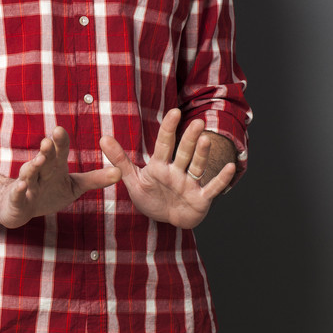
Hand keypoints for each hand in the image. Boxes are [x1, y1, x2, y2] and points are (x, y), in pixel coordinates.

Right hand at [0, 127, 121, 228]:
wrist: (18, 206)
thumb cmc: (49, 191)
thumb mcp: (74, 186)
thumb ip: (96, 178)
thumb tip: (121, 172)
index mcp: (54, 166)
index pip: (58, 151)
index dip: (59, 141)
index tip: (59, 129)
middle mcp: (40, 172)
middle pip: (44, 159)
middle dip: (46, 151)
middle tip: (48, 141)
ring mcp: (27, 185)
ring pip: (29, 174)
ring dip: (33, 167)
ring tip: (39, 160)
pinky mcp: (17, 200)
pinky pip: (18, 194)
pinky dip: (19, 190)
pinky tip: (22, 186)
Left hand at [99, 109, 235, 228]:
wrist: (167, 219)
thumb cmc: (152, 197)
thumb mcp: (133, 180)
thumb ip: (120, 160)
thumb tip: (103, 138)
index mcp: (160, 165)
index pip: (164, 143)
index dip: (169, 129)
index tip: (174, 112)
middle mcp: (177, 171)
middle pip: (183, 152)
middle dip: (189, 138)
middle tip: (197, 122)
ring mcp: (190, 184)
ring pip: (196, 166)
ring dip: (202, 154)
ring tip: (206, 139)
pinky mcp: (200, 199)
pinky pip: (211, 188)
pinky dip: (220, 179)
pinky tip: (229, 167)